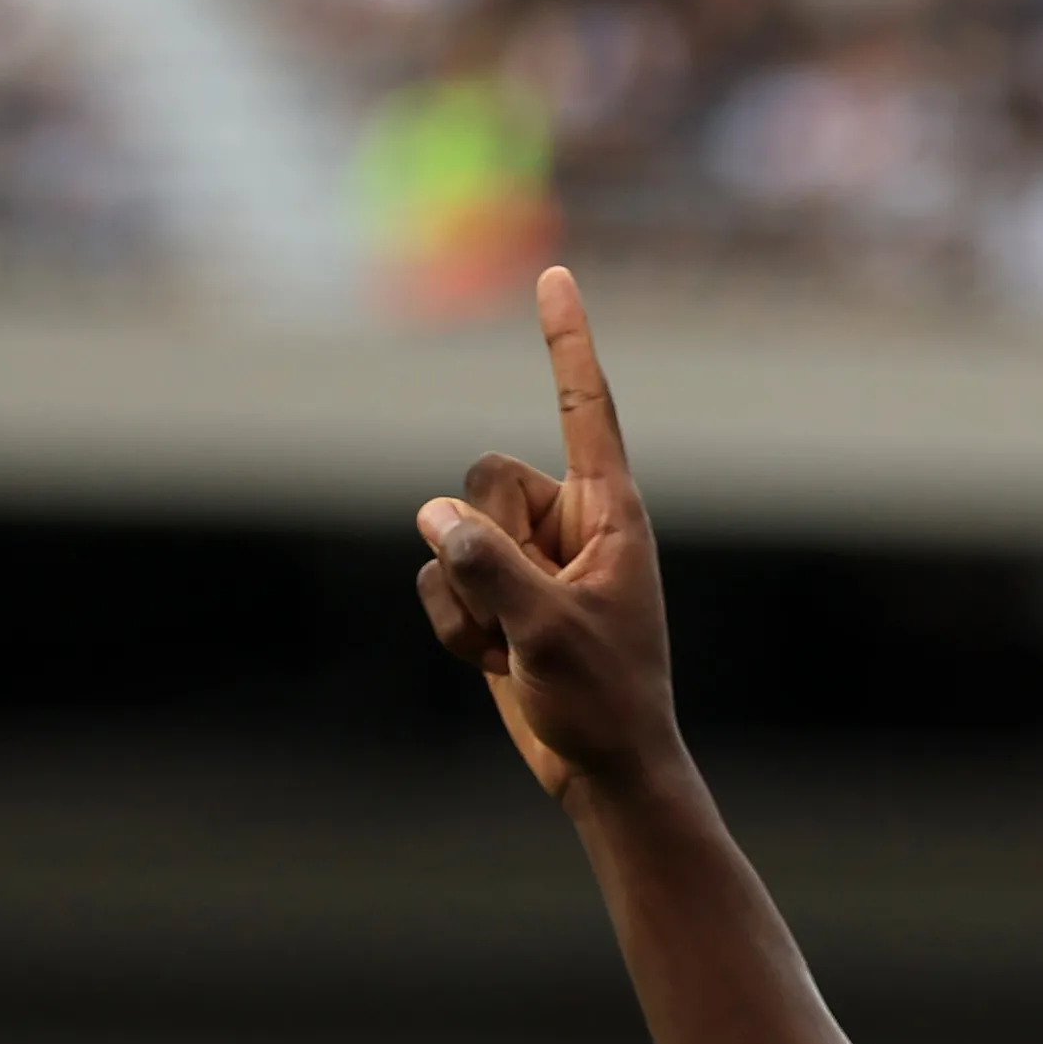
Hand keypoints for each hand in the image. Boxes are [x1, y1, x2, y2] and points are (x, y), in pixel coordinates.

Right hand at [414, 265, 682, 800]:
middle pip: (483, 477)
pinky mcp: (496, 594)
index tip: (555, 273)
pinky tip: (495, 663)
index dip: (565, 340)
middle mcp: (567, 522)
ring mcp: (527, 559)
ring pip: (448, 532)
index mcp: (610, 514)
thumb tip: (432, 515)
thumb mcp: (549, 632)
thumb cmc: (604, 701)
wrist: (603, 771)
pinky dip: (454, 626)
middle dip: (482, 543)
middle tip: (526, 607)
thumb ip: (490, 567)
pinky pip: (438, 580)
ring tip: (516, 648)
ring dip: (466, 600)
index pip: (583, 407)